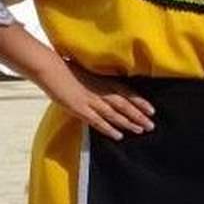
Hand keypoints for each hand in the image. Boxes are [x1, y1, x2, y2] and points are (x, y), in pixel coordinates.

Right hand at [40, 61, 155, 139]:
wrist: (51, 68)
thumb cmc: (67, 68)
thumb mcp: (88, 74)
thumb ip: (98, 83)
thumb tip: (105, 92)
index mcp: (105, 81)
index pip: (128, 93)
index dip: (140, 102)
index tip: (152, 110)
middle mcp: (101, 91)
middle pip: (125, 105)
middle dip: (139, 115)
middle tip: (152, 125)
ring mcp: (91, 100)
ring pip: (115, 114)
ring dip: (129, 123)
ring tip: (141, 130)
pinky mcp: (80, 108)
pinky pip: (97, 121)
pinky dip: (109, 128)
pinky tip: (119, 136)